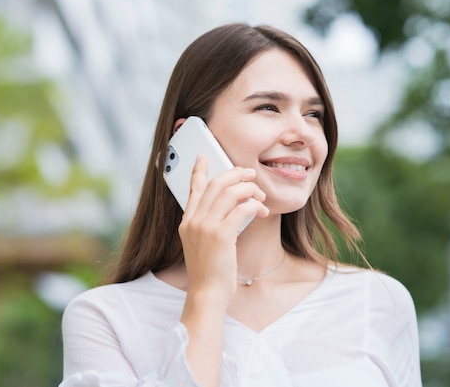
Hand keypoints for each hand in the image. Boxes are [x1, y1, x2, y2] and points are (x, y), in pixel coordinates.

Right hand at [178, 154, 268, 299]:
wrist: (207, 293)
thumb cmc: (209, 273)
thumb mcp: (202, 245)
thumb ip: (209, 226)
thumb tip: (231, 209)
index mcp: (187, 222)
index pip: (192, 189)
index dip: (198, 170)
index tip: (203, 156)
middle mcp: (193, 221)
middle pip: (216, 184)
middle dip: (236, 174)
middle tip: (251, 175)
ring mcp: (205, 227)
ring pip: (230, 192)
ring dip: (250, 189)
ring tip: (261, 196)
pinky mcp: (220, 235)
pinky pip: (241, 208)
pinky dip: (254, 205)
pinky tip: (261, 211)